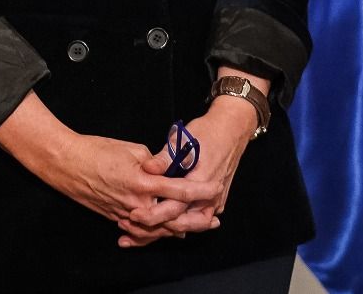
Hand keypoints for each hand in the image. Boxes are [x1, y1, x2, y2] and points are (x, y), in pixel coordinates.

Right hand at [0, 95, 220, 246]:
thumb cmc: (95, 150)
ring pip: (158, 229)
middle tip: (213, 220)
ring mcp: (125, 213)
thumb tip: (163, 170)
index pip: (180, 190)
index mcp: (142, 182)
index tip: (216, 188)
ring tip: (195, 229)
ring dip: (178, 230)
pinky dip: (155, 232)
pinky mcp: (115, 217)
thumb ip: (153, 161)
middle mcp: (136, 203)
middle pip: (174, 219)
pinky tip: (167, 232)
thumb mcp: (129, 148)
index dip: (200, 190)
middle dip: (196, 220)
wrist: (65, 163)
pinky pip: (141, 230)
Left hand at [120, 70, 264, 243]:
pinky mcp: (214, 202)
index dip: (154, 214)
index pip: (175, 208)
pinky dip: (179, 224)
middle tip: (131, 227)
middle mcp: (210, 198)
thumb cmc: (206, 133)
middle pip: (182, 224)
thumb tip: (148, 167)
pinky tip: (160, 225)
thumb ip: (166, 158)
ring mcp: (215, 202)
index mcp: (201, 183)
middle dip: (156, 229)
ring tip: (141, 231)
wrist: (231, 130)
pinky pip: (196, 219)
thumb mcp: (183, 141)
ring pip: (189, 225)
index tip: (134, 215)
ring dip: (167, 229)